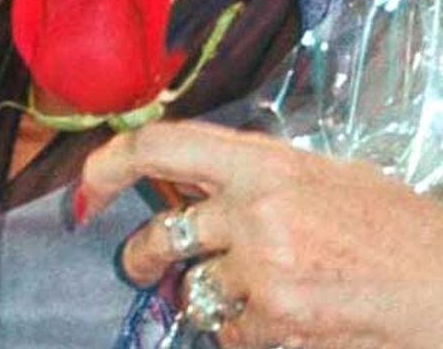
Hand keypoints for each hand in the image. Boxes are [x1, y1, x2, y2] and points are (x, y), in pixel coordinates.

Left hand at [80, 120, 442, 347]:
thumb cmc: (391, 223)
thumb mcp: (320, 173)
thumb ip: (256, 170)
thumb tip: (198, 173)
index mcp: (262, 161)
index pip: (161, 147)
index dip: (110, 162)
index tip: (86, 186)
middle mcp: (253, 211)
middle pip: (163, 234)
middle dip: (143, 256)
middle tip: (141, 265)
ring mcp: (263, 271)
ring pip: (196, 291)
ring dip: (208, 298)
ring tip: (246, 295)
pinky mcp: (277, 323)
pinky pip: (230, 333)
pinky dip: (244, 333)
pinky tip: (282, 321)